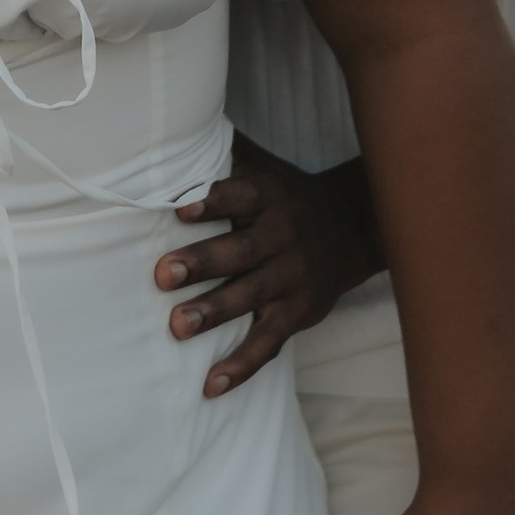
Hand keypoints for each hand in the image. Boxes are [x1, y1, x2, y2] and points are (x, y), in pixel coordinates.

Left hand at [156, 140, 382, 397]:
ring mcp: (291, 279)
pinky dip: (241, 366)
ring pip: (252, 297)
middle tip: (163, 274)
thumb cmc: (285, 196)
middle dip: (202, 262)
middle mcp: (283, 237)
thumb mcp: (263, 168)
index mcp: (270, 198)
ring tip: (177, 326)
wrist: (351, 228)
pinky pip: (268, 343)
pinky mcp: (297, 314)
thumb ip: (223, 153)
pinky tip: (210, 385)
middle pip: (241, 251)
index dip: (212, 202)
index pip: (240, 197)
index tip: (180, 209)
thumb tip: (171, 129)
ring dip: (214, 312)